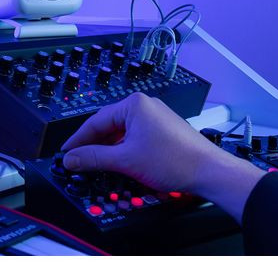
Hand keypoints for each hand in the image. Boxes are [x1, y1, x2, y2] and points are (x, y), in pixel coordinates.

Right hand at [61, 92, 264, 222]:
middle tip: (79, 162)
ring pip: (122, 133)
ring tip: (98, 166)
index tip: (67, 153)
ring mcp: (155, 117)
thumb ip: (94, 158)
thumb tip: (72, 158)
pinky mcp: (163, 130)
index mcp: (134, 104)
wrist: (210, 172)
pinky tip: (120, 164)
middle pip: (108, 126)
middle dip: (94, 146)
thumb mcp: (126, 160)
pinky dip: (124, 150)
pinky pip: (135, 137)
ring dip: (109, 150)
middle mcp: (145, 106)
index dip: (78, 140)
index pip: (96, 121)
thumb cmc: (175, 160)